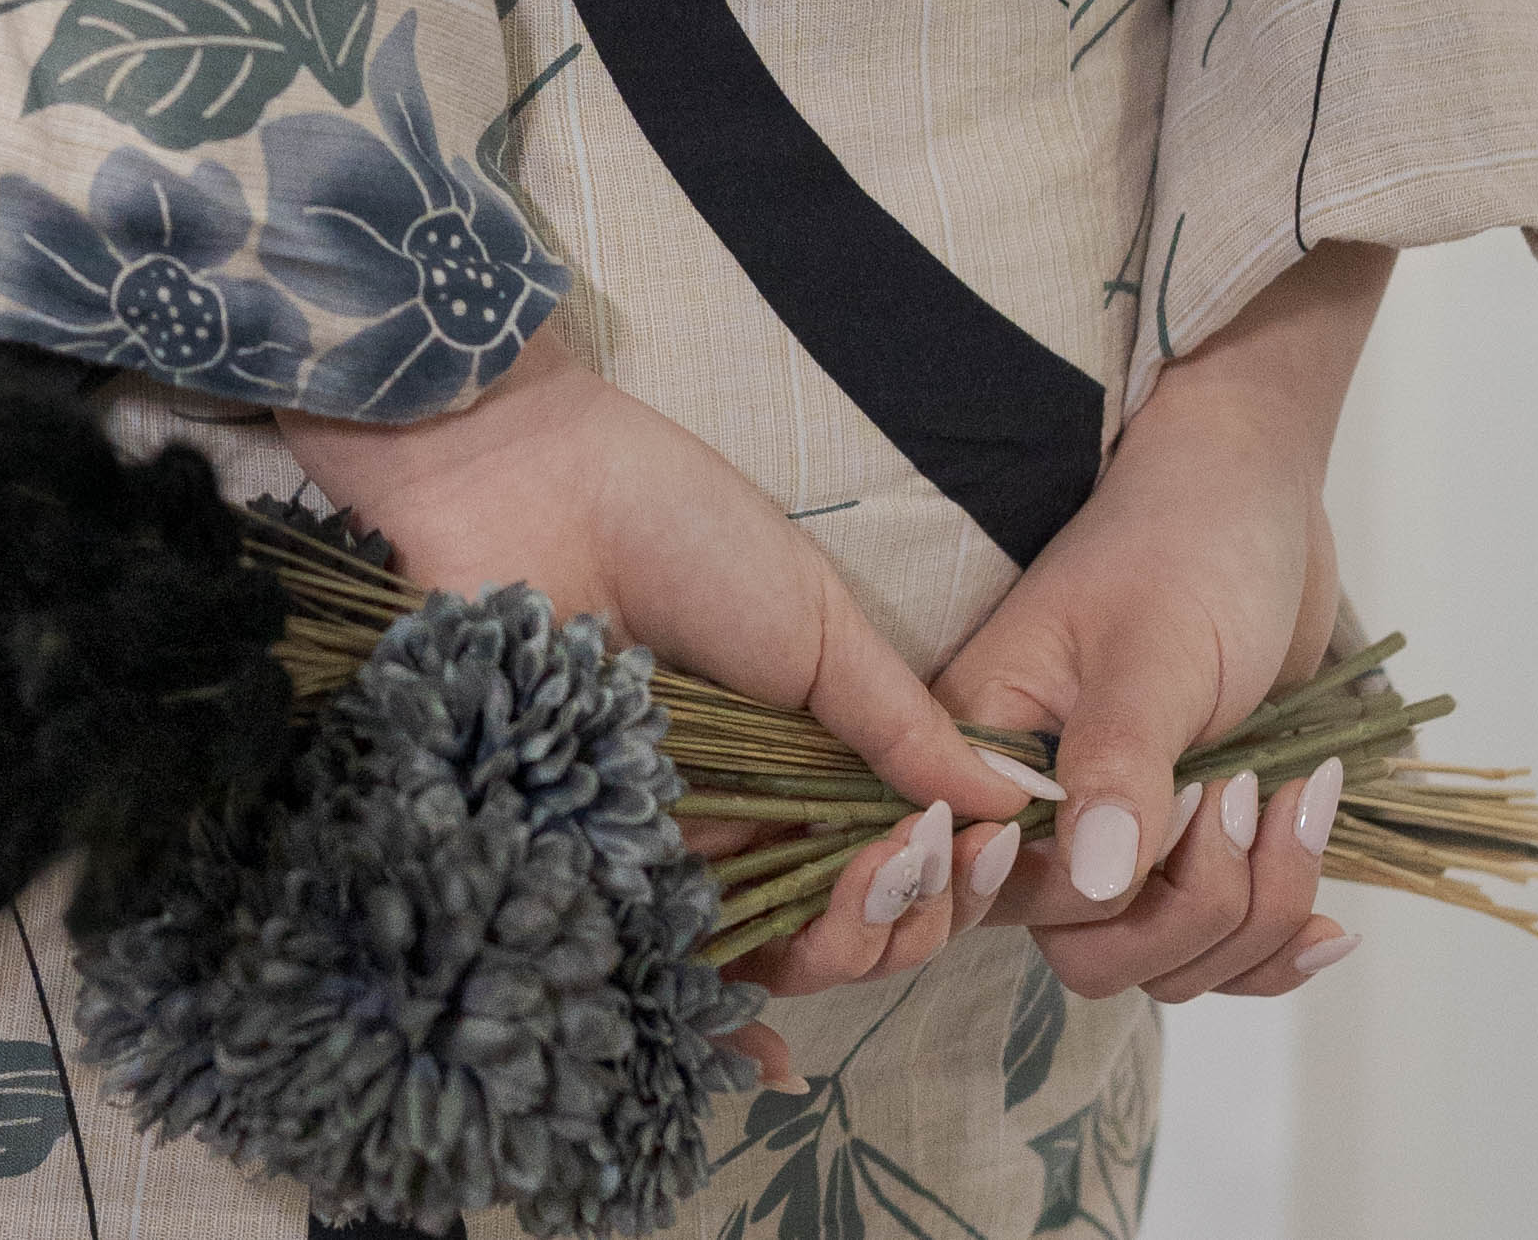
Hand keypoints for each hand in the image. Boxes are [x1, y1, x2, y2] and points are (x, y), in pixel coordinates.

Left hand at [278, 326, 1046, 1068]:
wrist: (526, 488)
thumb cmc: (680, 529)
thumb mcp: (816, 619)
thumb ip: (902, 722)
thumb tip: (1011, 800)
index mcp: (803, 756)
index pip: (896, 858)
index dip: (949, 877)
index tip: (985, 853)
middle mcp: (743, 816)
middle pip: (843, 927)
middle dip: (899, 921)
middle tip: (901, 865)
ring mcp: (664, 847)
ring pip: (766, 961)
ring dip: (834, 954)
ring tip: (848, 897)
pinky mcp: (585, 869)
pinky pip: (657, 966)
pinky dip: (723, 1019)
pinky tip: (767, 1050)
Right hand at [933, 244, 1390, 1009]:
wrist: (1257, 493)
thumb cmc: (1189, 536)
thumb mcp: (1156, 644)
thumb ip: (1120, 761)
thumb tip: (1095, 883)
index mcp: (986, 740)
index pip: (1001, 889)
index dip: (1084, 895)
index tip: (1176, 812)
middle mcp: (1037, 806)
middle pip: (1088, 949)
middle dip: (1190, 907)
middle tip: (1242, 793)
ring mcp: (1119, 834)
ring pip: (1166, 961)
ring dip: (1253, 909)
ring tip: (1299, 796)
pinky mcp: (1189, 847)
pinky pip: (1218, 952)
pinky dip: (1276, 945)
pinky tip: (1326, 924)